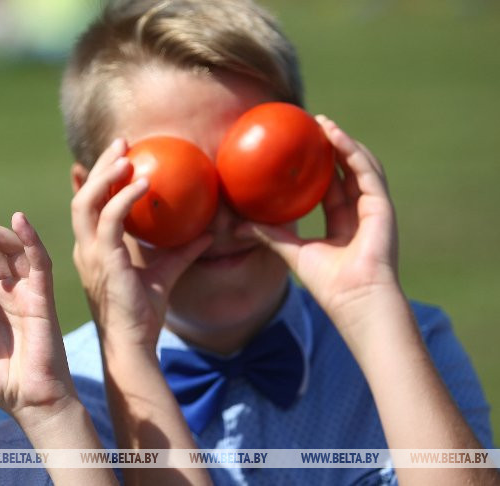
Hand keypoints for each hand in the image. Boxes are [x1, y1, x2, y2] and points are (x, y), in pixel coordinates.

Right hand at [71, 139, 212, 349]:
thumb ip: (182, 251)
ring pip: (86, 202)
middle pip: (82, 196)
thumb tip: (211, 232)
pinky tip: (145, 183)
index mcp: (93, 250)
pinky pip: (111, 219)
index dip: (97, 178)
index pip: (89, 206)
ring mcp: (91, 254)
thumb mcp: (164, 274)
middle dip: (99, 166)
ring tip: (126, 155)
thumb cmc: (143, 315)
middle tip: (122, 143)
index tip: (118, 156)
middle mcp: (86, 248)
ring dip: (104, 175)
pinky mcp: (104, 260)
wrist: (132, 345)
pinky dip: (125, 197)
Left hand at [236, 116, 401, 336]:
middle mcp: (360, 213)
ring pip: (360, 166)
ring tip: (323, 124)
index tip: (300, 148)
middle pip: (347, 171)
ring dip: (343, 142)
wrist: (353, 299)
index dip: (318, 167)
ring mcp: (374, 208)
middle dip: (331, 146)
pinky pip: (367, 171)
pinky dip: (352, 152)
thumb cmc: (327, 283)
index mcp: (343, 223)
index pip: (331, 187)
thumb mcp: (292, 251)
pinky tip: (336, 136)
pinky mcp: (382, 206)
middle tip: (311, 125)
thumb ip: (270, 235)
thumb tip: (238, 225)